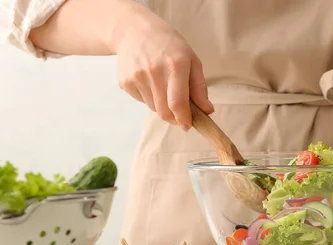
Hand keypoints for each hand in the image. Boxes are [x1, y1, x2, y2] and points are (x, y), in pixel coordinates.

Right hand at [112, 6, 212, 129]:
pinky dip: (150, 98)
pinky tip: (150, 81)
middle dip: (175, 118)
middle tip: (180, 114)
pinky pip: (142, 101)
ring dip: (163, 106)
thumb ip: (199, 87)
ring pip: (154, 109)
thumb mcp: (191, 60)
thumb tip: (207, 111)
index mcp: (175, 65)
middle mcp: (154, 71)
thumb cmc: (169, 45)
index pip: (178, 103)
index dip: (184, 119)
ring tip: (164, 87)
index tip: (188, 126)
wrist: (134, 31)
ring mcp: (137, 77)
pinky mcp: (125, 82)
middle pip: (165, 111)